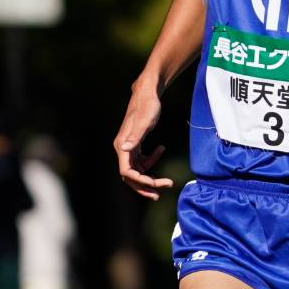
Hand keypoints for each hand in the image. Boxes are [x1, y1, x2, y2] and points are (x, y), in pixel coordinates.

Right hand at [114, 82, 170, 199]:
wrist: (147, 94)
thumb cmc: (147, 106)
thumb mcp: (144, 121)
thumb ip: (135, 136)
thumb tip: (124, 149)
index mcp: (122, 146)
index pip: (127, 171)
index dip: (139, 181)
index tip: (155, 185)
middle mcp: (122, 149)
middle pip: (130, 175)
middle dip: (144, 186)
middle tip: (159, 195)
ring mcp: (129, 148)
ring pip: (136, 170)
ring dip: (149, 177)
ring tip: (167, 183)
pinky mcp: (136, 145)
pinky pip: (142, 159)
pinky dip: (152, 159)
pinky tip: (162, 148)